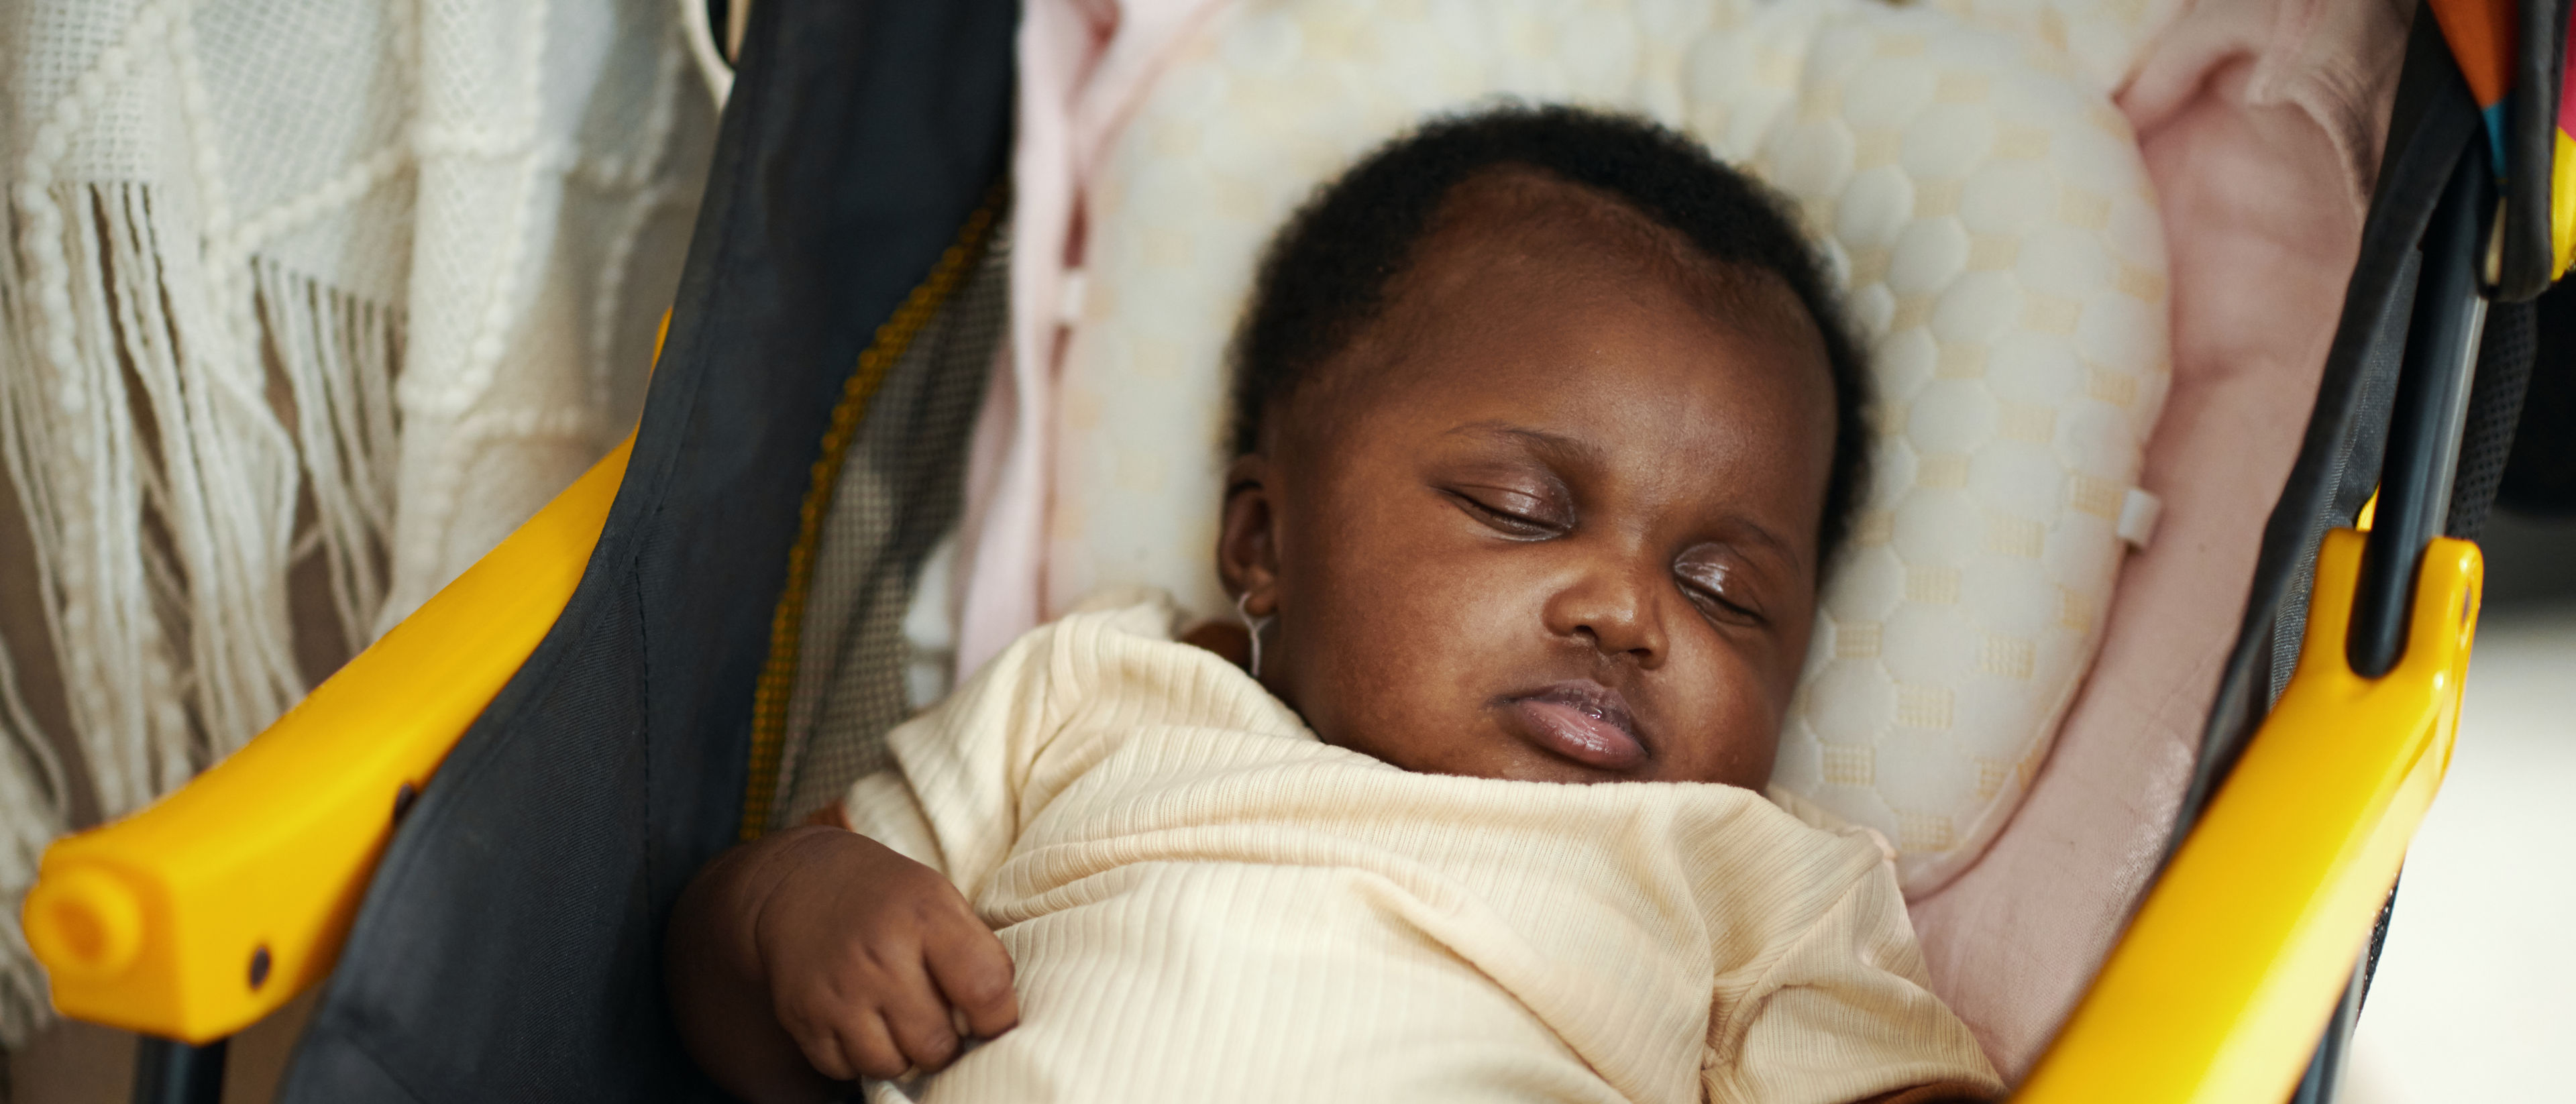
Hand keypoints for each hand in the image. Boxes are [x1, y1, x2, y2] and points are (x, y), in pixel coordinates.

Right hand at [751, 828, 1020, 1079]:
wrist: (802, 881)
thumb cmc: (887, 896)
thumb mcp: (942, 900)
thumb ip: (976, 954)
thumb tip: (998, 1021)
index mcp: (926, 918)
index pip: (985, 990)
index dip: (999, 1019)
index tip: (993, 1021)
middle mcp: (880, 956)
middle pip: (936, 1044)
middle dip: (946, 1043)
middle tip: (939, 1022)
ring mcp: (837, 990)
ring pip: (890, 1065)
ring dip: (902, 1054)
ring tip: (899, 1021)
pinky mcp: (802, 1015)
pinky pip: (845, 1069)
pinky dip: (858, 1056)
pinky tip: (861, 1021)